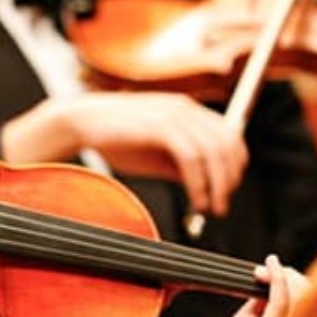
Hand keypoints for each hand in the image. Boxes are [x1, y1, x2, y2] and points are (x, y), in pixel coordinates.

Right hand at [1, 92, 248, 214]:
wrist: (80, 122)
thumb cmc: (114, 138)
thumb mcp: (155, 153)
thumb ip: (181, 164)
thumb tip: (206, 186)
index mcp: (188, 110)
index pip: (230, 135)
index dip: (235, 166)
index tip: (227, 191)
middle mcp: (187, 108)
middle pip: (228, 144)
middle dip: (230, 179)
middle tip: (221, 205)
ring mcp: (174, 115)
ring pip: (214, 152)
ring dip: (218, 185)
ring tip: (212, 208)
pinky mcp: (161, 126)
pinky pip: (193, 158)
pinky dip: (199, 183)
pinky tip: (197, 201)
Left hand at [185, 255, 308, 316]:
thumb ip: (262, 304)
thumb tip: (268, 280)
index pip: (310, 302)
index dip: (292, 281)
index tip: (268, 271)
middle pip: (310, 297)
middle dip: (287, 276)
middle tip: (259, 272)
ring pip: (301, 296)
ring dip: (280, 276)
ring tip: (259, 272)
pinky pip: (282, 302)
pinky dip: (277, 278)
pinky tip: (270, 266)